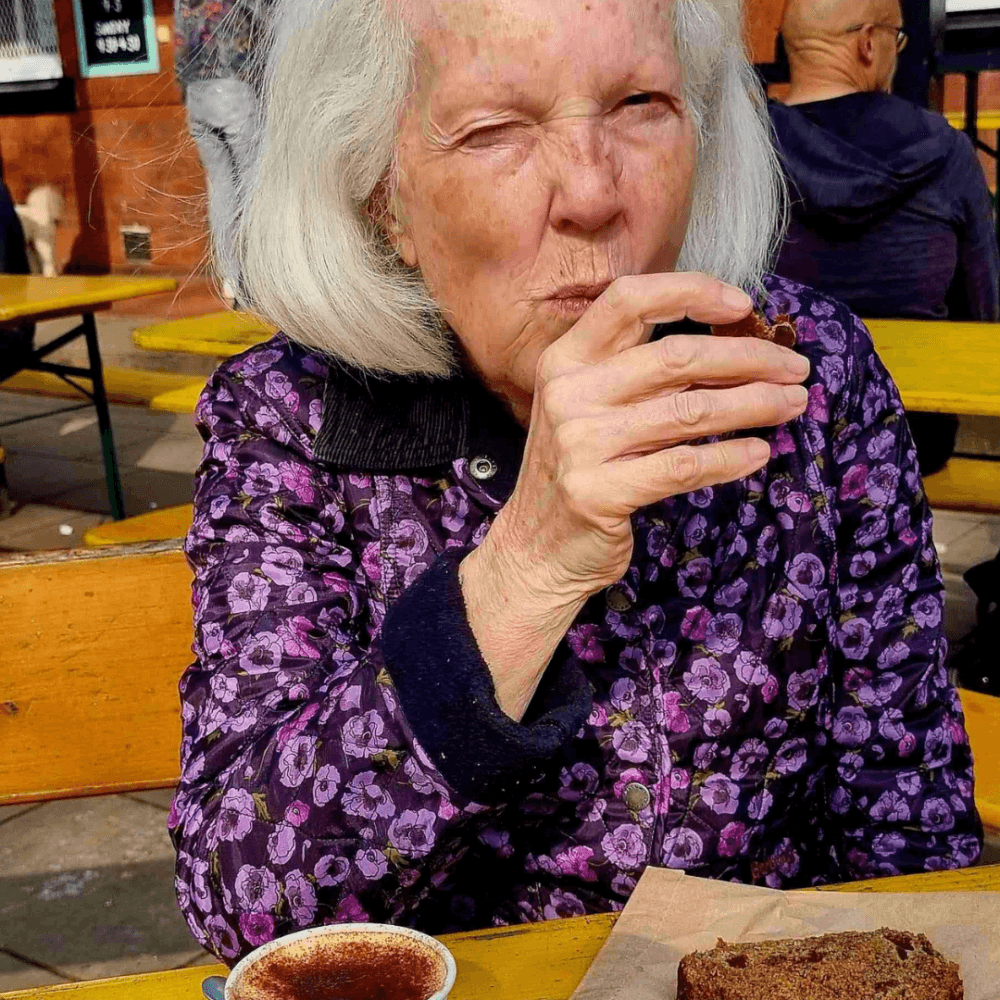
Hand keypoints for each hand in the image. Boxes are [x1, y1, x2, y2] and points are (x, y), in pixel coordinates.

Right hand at [461, 272, 809, 717]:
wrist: (535, 548)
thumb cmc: (580, 470)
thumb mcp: (587, 407)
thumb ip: (636, 371)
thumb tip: (732, 343)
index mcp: (565, 360)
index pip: (628, 300)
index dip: (690, 291)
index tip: (744, 305)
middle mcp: (569, 394)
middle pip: (676, 356)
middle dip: (749, 358)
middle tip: (795, 369)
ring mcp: (581, 444)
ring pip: (690, 411)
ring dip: (755, 405)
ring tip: (792, 405)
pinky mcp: (600, 493)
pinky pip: (683, 466)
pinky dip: (730, 458)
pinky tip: (759, 453)